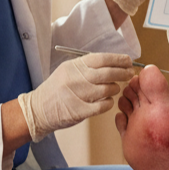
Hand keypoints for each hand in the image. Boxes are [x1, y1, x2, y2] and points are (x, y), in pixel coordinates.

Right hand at [18, 53, 133, 140]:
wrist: (37, 110)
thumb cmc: (56, 90)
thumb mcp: (67, 71)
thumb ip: (87, 66)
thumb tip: (113, 62)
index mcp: (74, 66)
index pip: (101, 58)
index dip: (118, 59)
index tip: (128, 60)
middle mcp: (76, 78)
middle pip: (107, 73)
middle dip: (123, 72)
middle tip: (130, 74)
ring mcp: (77, 95)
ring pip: (107, 88)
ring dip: (115, 88)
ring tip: (115, 88)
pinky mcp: (79, 111)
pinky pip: (103, 105)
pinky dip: (109, 102)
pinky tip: (108, 101)